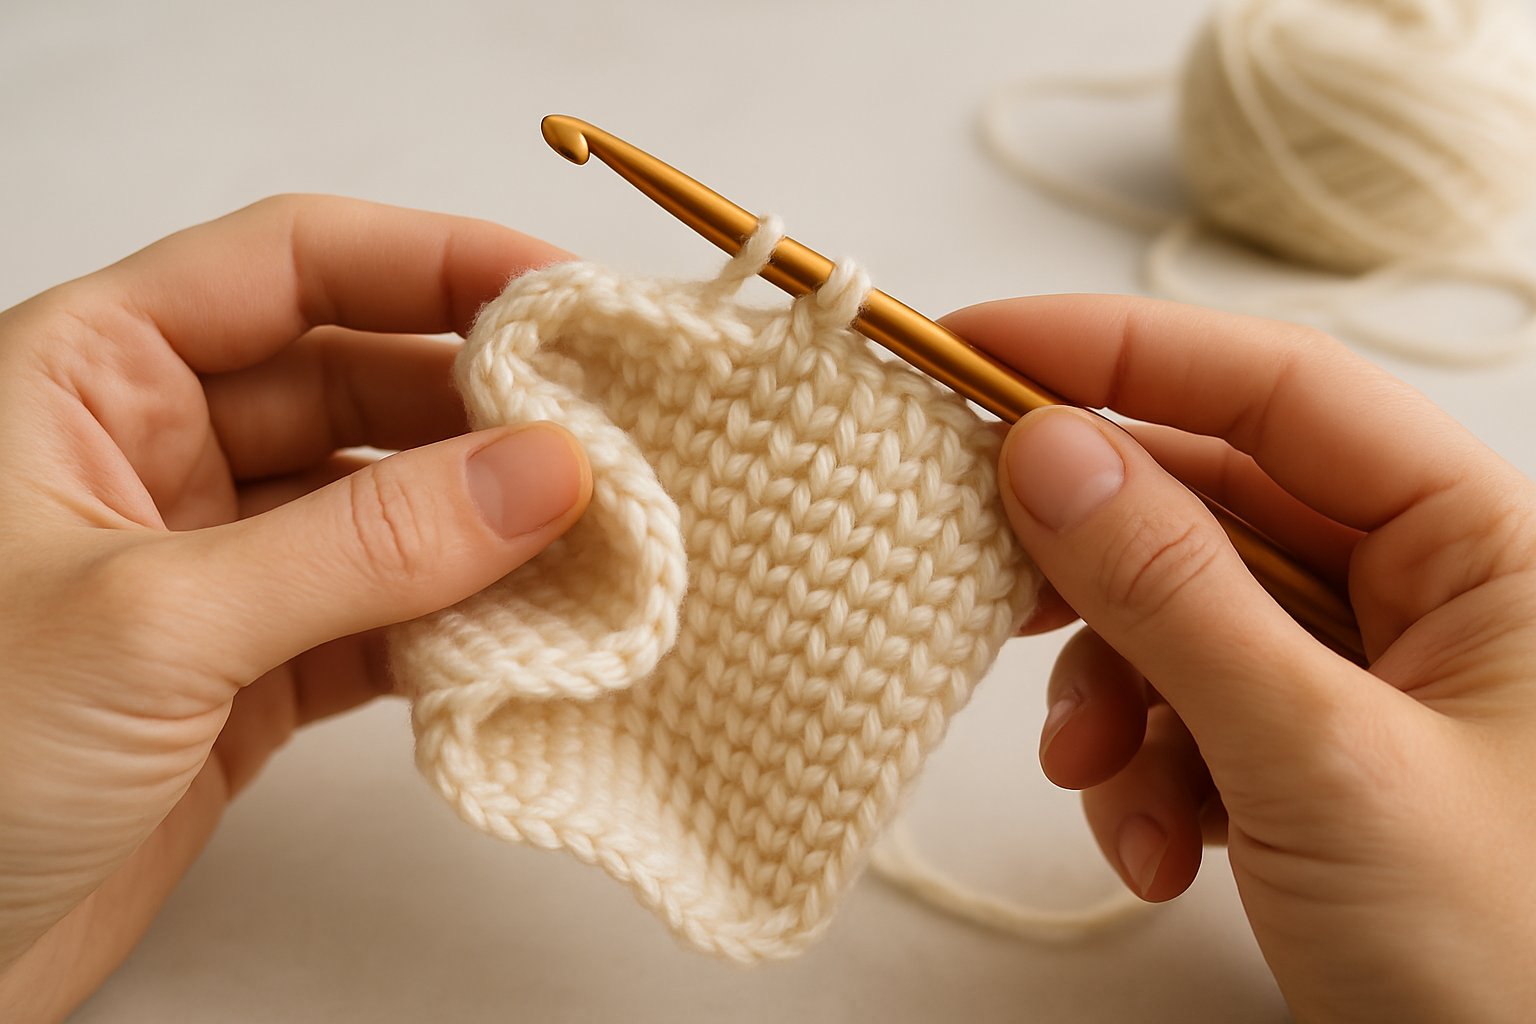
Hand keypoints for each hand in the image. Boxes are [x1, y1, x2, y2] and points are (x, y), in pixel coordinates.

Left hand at [0, 196, 590, 1020]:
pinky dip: (455, 627)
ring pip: (382, 510)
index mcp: (89, 376)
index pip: (292, 265)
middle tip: (609, 437)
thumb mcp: (156, 622)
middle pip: (358, 383)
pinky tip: (526, 630)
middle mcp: (154, 454)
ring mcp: (210, 567)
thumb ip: (365, 545)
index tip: (564, 295)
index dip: (434, 262)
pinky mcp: (246, 673)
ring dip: (485, 527)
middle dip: (483, 409)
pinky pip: (380, 618)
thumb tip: (545, 471)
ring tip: (598, 538)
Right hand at [945, 296, 1535, 1022]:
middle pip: (1209, 503)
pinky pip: (1190, 708)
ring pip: (1181, 617)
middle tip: (983, 573)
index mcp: (1479, 543)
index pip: (1276, 388)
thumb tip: (1044, 453)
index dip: (1116, 352)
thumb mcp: (1321, 763)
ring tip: (1103, 788)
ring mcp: (1364, 674)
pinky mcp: (1311, 750)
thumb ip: (1176, 596)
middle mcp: (1424, 589)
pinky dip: (1145, 768)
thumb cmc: (1512, 963)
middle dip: (1094, 566)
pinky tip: (1156, 849)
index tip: (974, 347)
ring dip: (1113, 698)